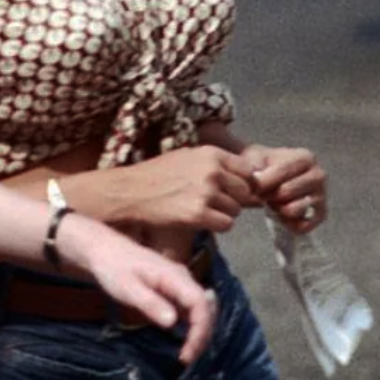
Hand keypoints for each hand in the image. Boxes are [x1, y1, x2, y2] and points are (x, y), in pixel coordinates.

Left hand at [60, 216, 216, 362]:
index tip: (188, 353)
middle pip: (206, 308)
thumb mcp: (127, 288)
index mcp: (174, 276)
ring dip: (200, 332)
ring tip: (187, 354)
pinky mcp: (175, 289)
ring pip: (202, 309)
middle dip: (203, 335)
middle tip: (187, 359)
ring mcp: (180, 283)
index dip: (200, 329)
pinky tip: (184, 341)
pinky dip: (193, 326)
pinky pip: (192, 309)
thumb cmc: (113, 268)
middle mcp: (183, 278)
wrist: (104, 250)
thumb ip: (150, 303)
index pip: (200, 303)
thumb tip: (173, 322)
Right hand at [119, 145, 257, 232]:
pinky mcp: (198, 214)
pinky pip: (226, 224)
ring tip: (203, 210)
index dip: (243, 182)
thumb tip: (248, 175)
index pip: (248, 170)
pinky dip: (217, 226)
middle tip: (215, 202)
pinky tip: (201, 220)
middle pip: (245, 191)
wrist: (131, 191)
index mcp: (211, 153)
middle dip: (235, 199)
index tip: (232, 189)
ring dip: (224, 213)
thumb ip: (215, 163)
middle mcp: (212, 171)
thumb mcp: (187, 156)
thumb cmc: (157, 173)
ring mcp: (206, 193)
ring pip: (236, 210)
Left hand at [242, 145, 326, 233]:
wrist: (273, 183)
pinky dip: (287, 224)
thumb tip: (255, 179)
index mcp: (305, 157)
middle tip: (263, 194)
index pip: (282, 171)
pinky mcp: (320, 215)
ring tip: (274, 201)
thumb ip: (253, 165)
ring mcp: (321, 196)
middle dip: (268, 196)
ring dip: (277, 210)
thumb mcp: (255, 158)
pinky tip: (282, 214)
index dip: (262, 181)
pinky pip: (300, 226)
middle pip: (285, 192)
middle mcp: (318, 175)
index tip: (252, 185)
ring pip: (292, 210)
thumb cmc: (265, 168)